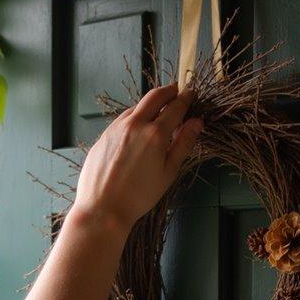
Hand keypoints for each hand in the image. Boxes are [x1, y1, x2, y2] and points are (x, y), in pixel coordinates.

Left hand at [74, 83, 201, 234]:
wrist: (103, 208)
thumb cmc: (140, 195)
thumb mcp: (168, 172)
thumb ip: (183, 144)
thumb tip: (197, 123)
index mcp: (155, 134)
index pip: (176, 107)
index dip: (186, 98)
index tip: (191, 94)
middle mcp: (135, 124)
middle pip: (155, 96)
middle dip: (168, 90)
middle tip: (177, 91)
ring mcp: (116, 127)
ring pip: (137, 106)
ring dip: (150, 104)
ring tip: (159, 111)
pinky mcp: (104, 134)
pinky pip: (123, 119)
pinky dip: (135, 116)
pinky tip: (138, 128)